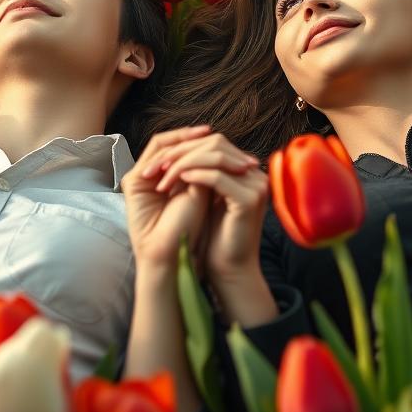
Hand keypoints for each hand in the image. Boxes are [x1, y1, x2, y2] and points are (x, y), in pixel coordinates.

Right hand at [121, 126, 216, 278]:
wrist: (171, 253)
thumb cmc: (190, 230)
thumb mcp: (202, 195)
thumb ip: (206, 172)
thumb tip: (224, 151)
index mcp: (168, 183)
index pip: (183, 154)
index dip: (204, 145)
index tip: (227, 144)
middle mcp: (152, 178)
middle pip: (173, 145)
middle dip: (196, 137)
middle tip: (219, 134)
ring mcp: (141, 178)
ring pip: (164, 144)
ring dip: (186, 138)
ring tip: (209, 135)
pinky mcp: (134, 181)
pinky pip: (155, 151)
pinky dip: (175, 144)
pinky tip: (192, 144)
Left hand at [139, 130, 268, 287]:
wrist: (225, 270)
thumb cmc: (212, 238)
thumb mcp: (203, 197)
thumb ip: (199, 173)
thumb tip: (178, 150)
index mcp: (245, 171)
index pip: (214, 142)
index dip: (184, 146)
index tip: (157, 160)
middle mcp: (255, 173)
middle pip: (215, 143)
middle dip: (180, 152)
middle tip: (155, 166)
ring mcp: (255, 185)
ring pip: (214, 156)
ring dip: (182, 163)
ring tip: (162, 176)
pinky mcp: (248, 200)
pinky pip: (216, 177)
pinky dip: (194, 175)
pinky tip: (177, 181)